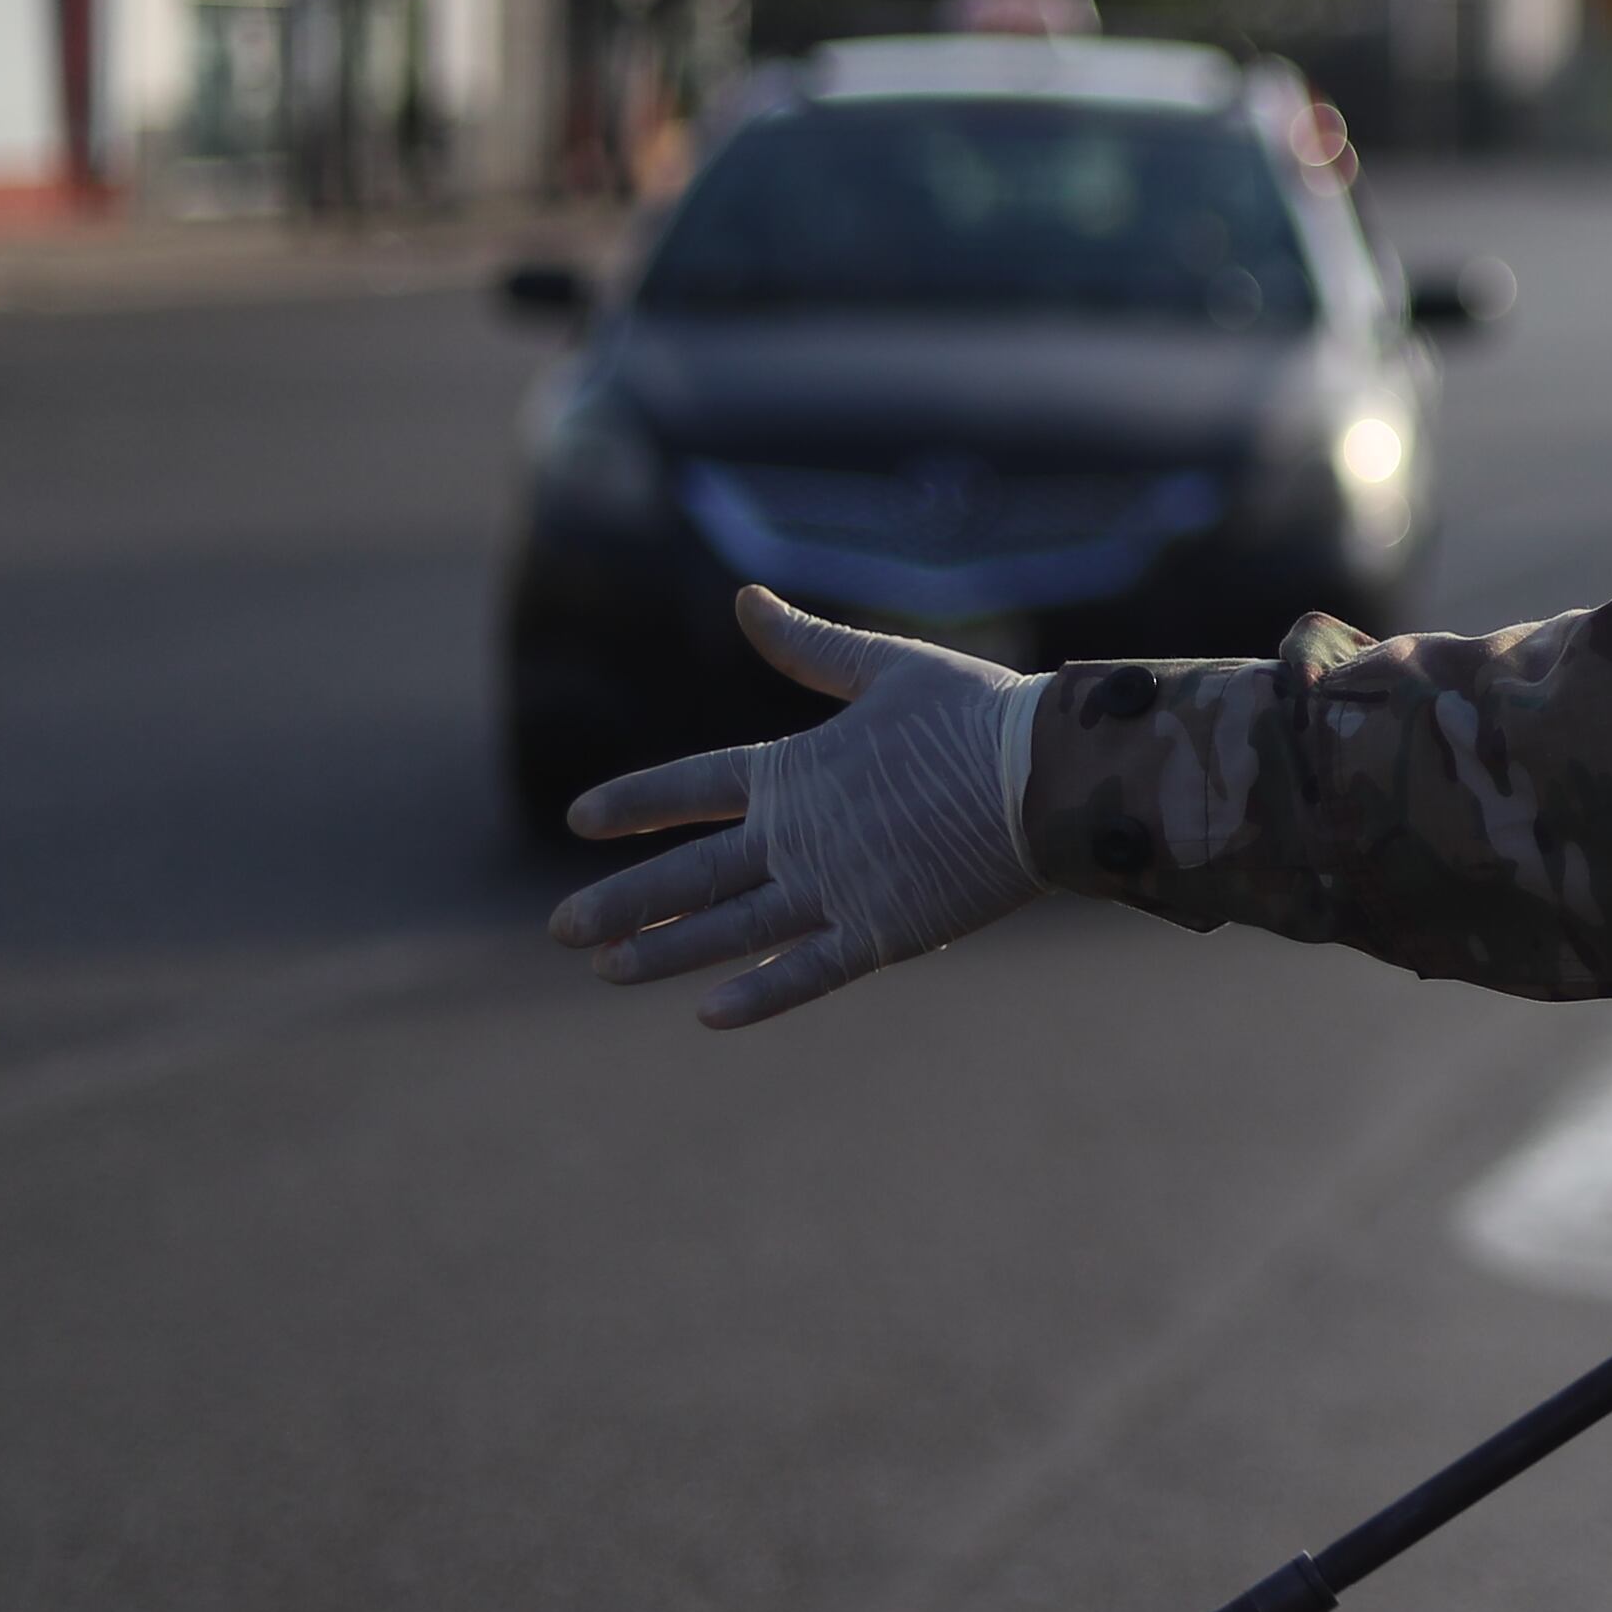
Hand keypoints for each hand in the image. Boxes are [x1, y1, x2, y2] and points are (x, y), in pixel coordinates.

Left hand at [550, 587, 1044, 1026]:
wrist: (1049, 777)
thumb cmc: (976, 715)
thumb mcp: (886, 669)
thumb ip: (809, 647)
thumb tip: (744, 597)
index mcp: (796, 769)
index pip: (690, 787)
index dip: (633, 802)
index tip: (579, 821)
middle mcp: (800, 836)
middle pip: (690, 875)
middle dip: (622, 902)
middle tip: (562, 930)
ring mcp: (836, 890)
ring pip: (731, 930)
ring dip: (666, 952)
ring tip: (608, 969)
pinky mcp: (883, 932)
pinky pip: (809, 971)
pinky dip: (760, 992)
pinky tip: (710, 1014)